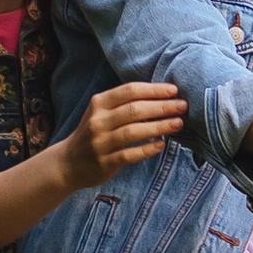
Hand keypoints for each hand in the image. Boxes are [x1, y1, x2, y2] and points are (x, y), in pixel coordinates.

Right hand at [65, 82, 185, 183]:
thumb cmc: (95, 133)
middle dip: (162, 107)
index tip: (174, 90)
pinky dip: (148, 149)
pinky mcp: (105, 162)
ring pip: (134, 131)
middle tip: (183, 106)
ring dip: (159, 126)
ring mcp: (100, 143)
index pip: (130, 91)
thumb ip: (125, 103)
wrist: (69, 163)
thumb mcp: (102, 112)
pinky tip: (162, 144)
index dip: (154, 90)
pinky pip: (130, 154)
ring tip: (179, 123)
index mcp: (99, 103)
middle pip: (134, 110)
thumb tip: (163, 95)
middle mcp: (98, 121)